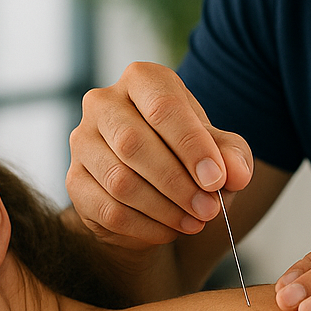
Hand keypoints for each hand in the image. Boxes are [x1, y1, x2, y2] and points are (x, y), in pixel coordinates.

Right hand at [67, 62, 253, 248]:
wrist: (153, 187)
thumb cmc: (188, 156)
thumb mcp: (220, 150)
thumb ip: (232, 155)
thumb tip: (236, 173)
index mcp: (142, 80)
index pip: (163, 107)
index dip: (192, 146)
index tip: (217, 180)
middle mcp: (103, 102)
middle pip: (134, 143)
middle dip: (177, 182)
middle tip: (209, 209)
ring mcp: (82, 141)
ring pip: (119, 180)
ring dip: (163, 208)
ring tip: (194, 222)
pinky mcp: (74, 180)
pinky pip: (107, 209)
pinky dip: (144, 226)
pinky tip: (169, 230)